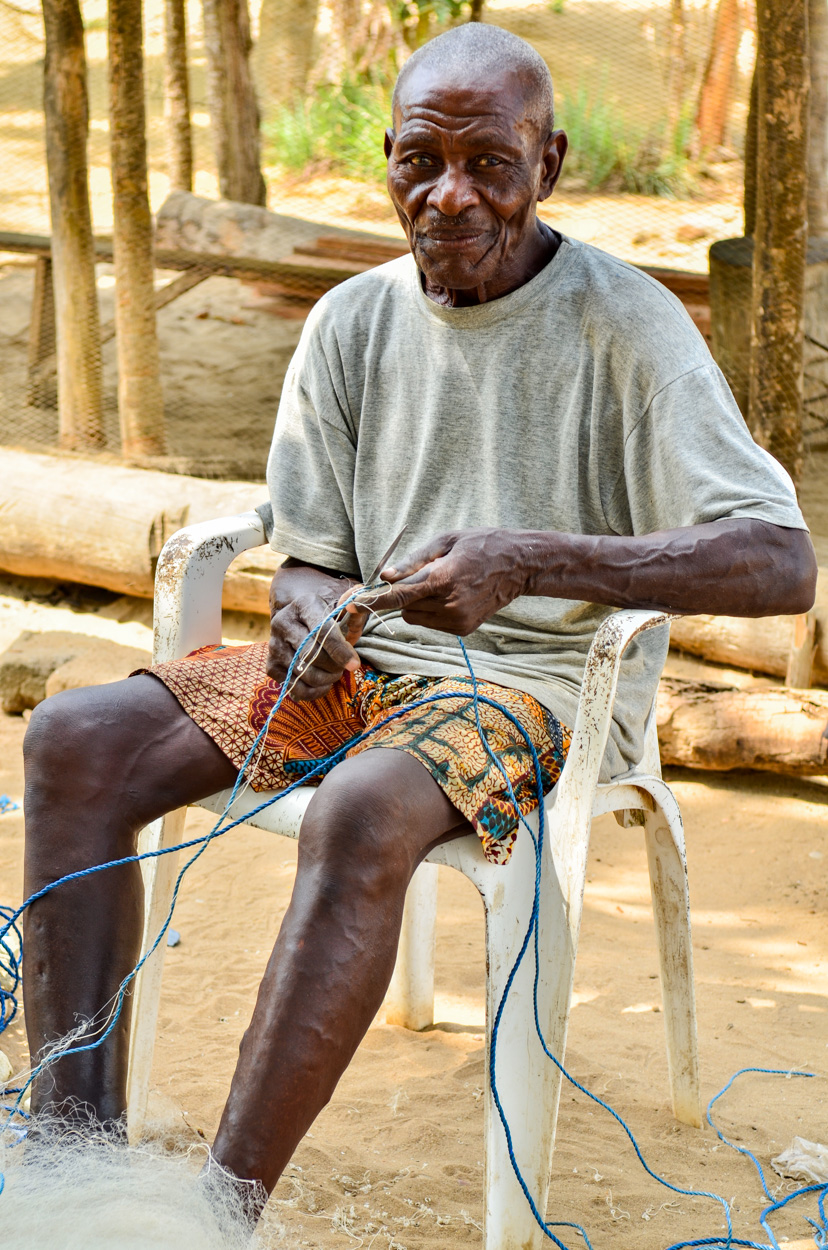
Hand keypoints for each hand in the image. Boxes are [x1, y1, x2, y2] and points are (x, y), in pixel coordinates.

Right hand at [267, 564, 368, 700]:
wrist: (302, 620)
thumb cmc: (329, 615)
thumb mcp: (343, 608)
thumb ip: (354, 613)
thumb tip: (357, 619)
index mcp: (303, 604)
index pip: (321, 630)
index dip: (340, 650)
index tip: (355, 664)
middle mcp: (283, 622)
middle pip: (312, 655)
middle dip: (334, 667)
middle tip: (345, 667)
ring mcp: (274, 645)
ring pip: (303, 673)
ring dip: (326, 679)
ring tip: (334, 673)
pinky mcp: (271, 665)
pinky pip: (294, 688)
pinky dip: (313, 692)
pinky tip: (324, 684)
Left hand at [367, 529, 527, 634]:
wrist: (519, 566)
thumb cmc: (480, 545)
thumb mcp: (446, 540)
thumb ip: (413, 560)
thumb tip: (385, 575)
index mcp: (444, 578)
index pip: (400, 594)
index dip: (375, 600)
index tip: (354, 604)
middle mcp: (450, 604)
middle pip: (405, 606)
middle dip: (405, 593)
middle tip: (423, 575)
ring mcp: (458, 620)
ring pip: (415, 617)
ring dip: (417, 603)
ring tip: (441, 585)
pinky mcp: (464, 630)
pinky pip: (431, 623)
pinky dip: (432, 611)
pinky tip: (451, 596)